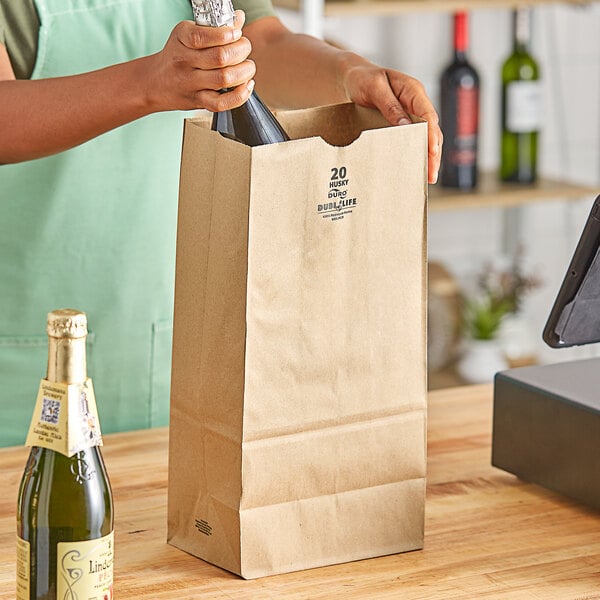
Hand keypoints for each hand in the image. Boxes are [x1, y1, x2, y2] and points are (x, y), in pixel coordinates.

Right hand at [142, 10, 255, 112]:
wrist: (156, 82)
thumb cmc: (177, 56)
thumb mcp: (188, 34)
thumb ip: (215, 28)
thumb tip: (239, 19)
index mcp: (182, 39)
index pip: (206, 36)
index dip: (228, 34)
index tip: (236, 33)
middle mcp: (185, 61)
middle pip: (221, 57)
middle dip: (241, 51)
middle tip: (244, 48)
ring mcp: (191, 83)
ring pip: (224, 78)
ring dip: (245, 72)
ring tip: (247, 67)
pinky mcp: (199, 101)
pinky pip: (222, 103)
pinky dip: (240, 95)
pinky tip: (246, 86)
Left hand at [342, 64, 441, 183]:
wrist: (351, 79)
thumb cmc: (362, 79)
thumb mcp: (373, 88)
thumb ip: (389, 105)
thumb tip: (403, 124)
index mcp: (412, 90)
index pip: (427, 114)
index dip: (431, 134)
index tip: (432, 151)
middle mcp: (415, 103)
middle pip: (431, 130)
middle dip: (433, 153)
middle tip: (431, 173)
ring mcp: (410, 114)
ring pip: (425, 137)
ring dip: (427, 157)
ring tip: (427, 176)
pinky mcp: (401, 124)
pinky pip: (412, 139)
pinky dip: (415, 153)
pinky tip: (414, 167)